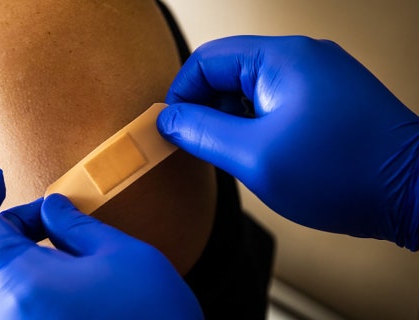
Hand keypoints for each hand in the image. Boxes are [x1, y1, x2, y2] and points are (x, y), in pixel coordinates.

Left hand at [0, 163, 202, 318]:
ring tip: (49, 250)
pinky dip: (6, 288)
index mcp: (18, 284)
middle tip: (52, 217)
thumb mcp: (121, 255)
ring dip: (7, 258)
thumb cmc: (152, 319)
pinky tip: (43, 283)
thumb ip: (75, 223)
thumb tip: (50, 207)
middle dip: (11, 225)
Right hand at [157, 35, 418, 249]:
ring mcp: (318, 76)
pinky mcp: (328, 97)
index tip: (172, 129)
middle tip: (203, 148)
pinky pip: (275, 101)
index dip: (181, 96)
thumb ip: (202, 132)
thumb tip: (169, 120)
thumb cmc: (342, 173)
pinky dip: (258, 125)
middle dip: (207, 110)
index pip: (206, 60)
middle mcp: (301, 57)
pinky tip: (264, 154)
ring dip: (233, 121)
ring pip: (250, 89)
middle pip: (228, 72)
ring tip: (239, 156)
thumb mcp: (254, 157)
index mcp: (281, 59)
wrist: (416, 193)